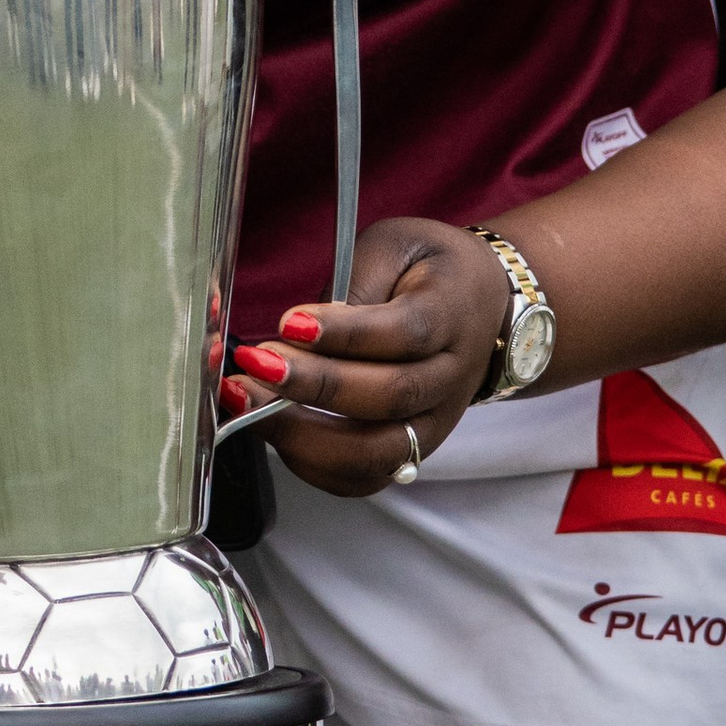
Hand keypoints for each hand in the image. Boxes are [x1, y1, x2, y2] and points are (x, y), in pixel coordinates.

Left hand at [220, 218, 511, 495]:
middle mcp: (450, 378)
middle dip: (312, 386)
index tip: (289, 324)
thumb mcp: (393, 248)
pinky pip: (362, 478)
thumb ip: (354, 282)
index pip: (404, 334)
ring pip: (376, 452)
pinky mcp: (410, 451)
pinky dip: (311, 464)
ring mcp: (434, 424)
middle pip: (389, 397)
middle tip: (255, 364)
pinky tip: (269, 429)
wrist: (479, 304)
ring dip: (302, 434)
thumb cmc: (424, 272)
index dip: (345, 334)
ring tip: (246, 400)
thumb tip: (300, 330)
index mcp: (452, 315)